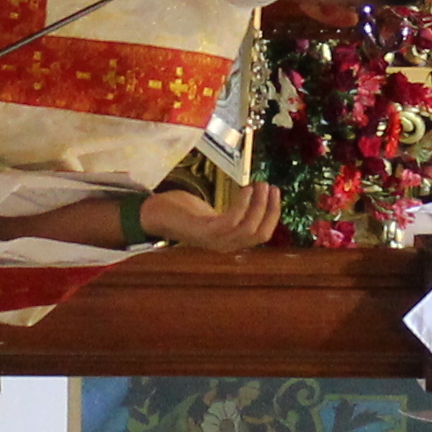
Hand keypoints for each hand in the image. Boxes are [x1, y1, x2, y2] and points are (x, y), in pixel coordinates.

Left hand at [137, 182, 288, 251]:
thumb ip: (233, 213)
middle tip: (270, 187)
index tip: (276, 193)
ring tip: (260, 185)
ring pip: (248, 229)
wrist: (155, 215)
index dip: (273, 215)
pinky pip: (231, 221)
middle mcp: (225, 246)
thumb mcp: (214, 214)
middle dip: (270, 210)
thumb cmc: (185, 212)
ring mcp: (214, 240)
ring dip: (259, 205)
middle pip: (260, 235)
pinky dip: (242, 205)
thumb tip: (257, 196)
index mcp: (230, 242)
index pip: (262, 236)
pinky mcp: (203, 231)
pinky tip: (244, 189)